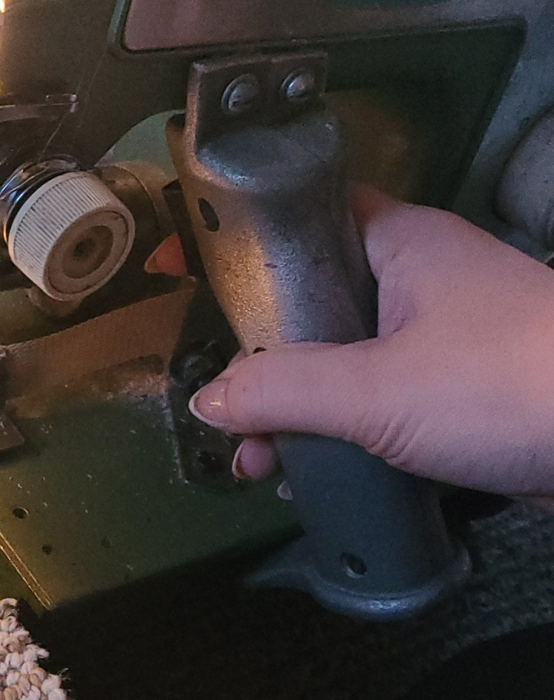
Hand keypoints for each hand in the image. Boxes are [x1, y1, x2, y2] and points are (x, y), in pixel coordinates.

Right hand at [190, 188, 553, 500]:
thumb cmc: (502, 386)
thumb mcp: (374, 390)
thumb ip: (283, 390)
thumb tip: (209, 399)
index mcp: (402, 242)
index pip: (306, 221)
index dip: (249, 257)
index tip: (197, 301)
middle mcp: (426, 279)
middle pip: (322, 308)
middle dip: (270, 370)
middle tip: (237, 428)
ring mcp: (454, 339)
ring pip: (356, 366)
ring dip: (311, 415)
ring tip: (271, 469)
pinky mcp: (474, 396)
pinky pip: (394, 407)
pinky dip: (358, 438)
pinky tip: (329, 478)